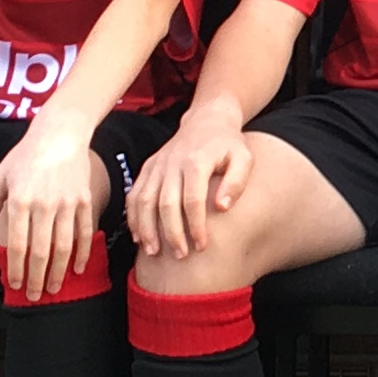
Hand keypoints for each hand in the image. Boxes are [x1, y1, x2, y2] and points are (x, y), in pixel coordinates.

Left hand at [0, 127, 110, 303]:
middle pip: (42, 251)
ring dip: (59, 271)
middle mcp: (44, 205)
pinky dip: (83, 253)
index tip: (16, 285)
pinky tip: (78, 267)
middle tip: (36, 295)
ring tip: (55, 287)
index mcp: (19, 201)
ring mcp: (68, 203)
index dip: (17, 269)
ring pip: (64, 246)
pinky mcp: (85, 200)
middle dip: (38, 278)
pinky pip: (85, 232)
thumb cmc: (24, 157)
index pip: (18, 245)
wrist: (59, 134)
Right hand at [129, 120, 252, 259]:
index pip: (192, 199)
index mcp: (196, 161)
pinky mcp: (148, 168)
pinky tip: (139, 237)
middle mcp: (172, 163)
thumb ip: (237, 182)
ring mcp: (157, 165)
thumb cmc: (229, 145)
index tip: (202, 245)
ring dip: (147, 228)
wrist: (207, 121)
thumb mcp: (244, 159)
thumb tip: (222, 207)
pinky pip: (134, 195)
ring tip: (154, 252)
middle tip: (181, 255)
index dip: (195, 225)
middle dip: (171, 233)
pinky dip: (133, 217)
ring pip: (144, 200)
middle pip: (165, 203)